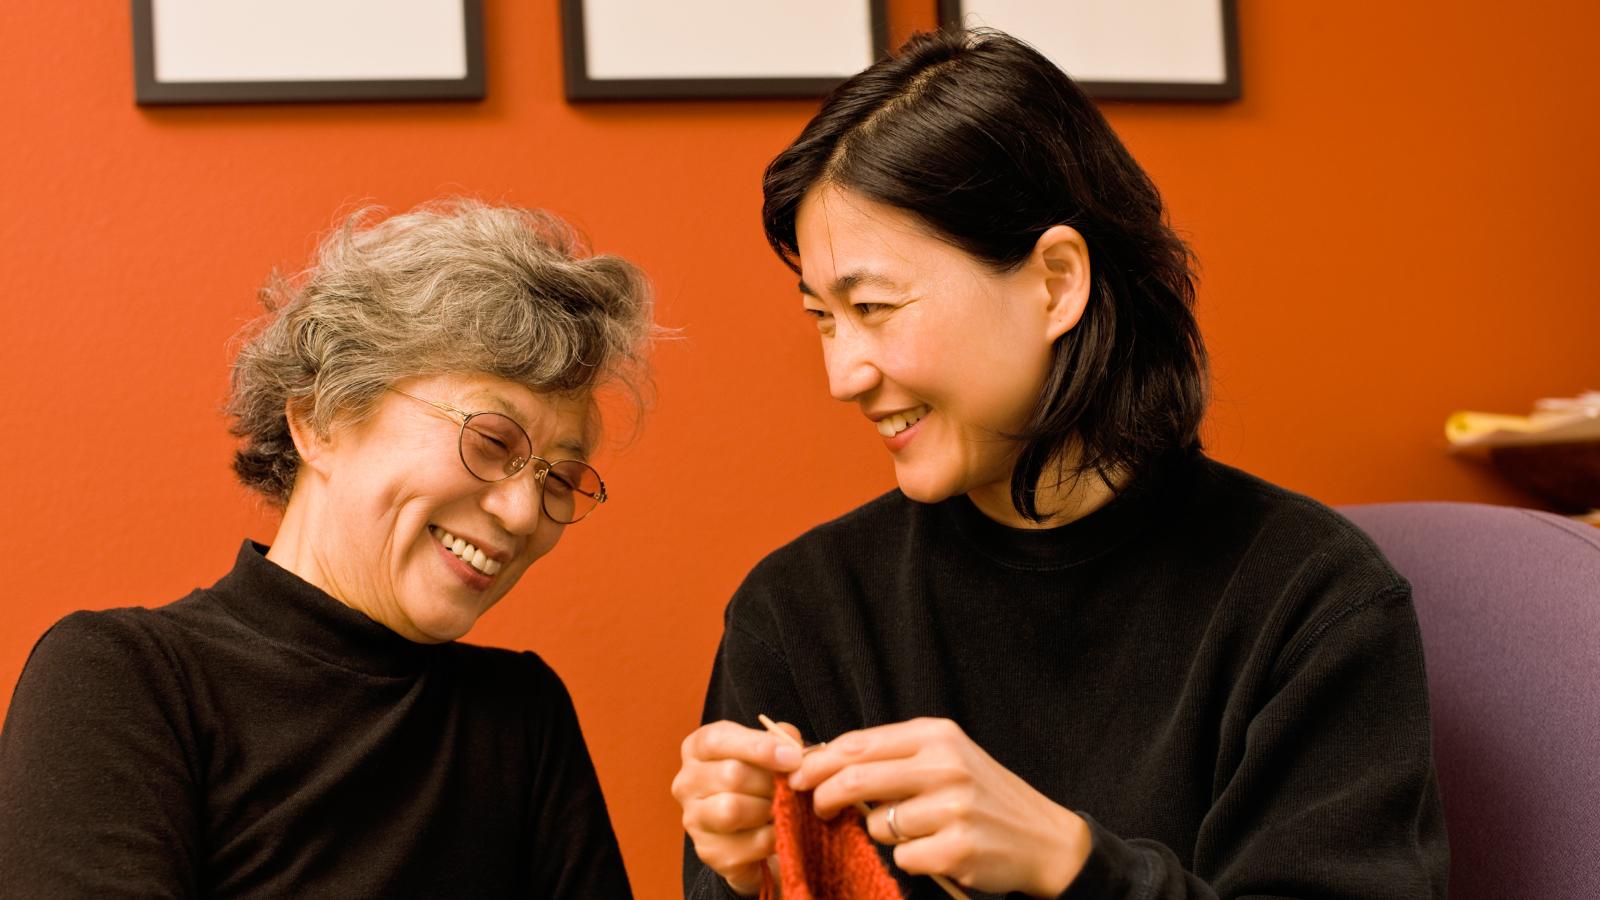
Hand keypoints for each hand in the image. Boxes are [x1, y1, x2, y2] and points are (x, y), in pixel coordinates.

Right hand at [672, 720, 804, 896]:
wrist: (756, 826)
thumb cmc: (761, 777)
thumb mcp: (771, 749)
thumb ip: (782, 739)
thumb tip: (791, 750)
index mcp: (696, 749)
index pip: (716, 741)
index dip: (758, 747)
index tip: (793, 758)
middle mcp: (687, 782)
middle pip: (730, 775)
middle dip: (770, 782)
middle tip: (793, 787)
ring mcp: (693, 819)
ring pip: (732, 810)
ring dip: (768, 809)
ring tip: (782, 807)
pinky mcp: (709, 851)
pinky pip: (747, 844)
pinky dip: (772, 837)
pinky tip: (779, 830)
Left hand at [788, 717, 1090, 896]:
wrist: (1043, 838)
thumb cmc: (982, 795)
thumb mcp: (946, 757)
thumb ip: (893, 756)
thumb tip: (824, 761)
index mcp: (937, 735)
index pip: (859, 744)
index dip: (819, 762)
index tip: (797, 776)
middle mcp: (945, 766)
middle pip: (856, 779)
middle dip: (825, 796)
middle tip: (819, 808)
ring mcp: (952, 808)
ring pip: (879, 825)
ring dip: (884, 833)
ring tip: (917, 829)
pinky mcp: (956, 849)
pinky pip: (903, 857)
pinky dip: (911, 858)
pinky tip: (938, 850)